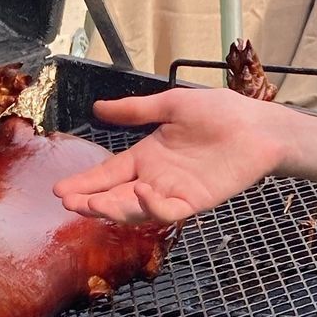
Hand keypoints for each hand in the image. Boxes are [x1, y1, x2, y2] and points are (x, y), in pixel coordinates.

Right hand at [53, 88, 284, 227]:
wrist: (257, 125)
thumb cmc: (220, 112)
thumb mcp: (171, 105)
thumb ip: (135, 111)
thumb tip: (97, 108)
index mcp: (146, 156)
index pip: (108, 173)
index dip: (85, 183)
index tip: (59, 190)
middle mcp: (155, 178)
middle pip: (115, 196)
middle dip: (91, 202)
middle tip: (70, 202)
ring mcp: (174, 192)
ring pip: (136, 209)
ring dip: (113, 209)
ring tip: (93, 204)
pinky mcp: (195, 201)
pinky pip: (168, 212)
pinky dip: (152, 207)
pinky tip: (139, 194)